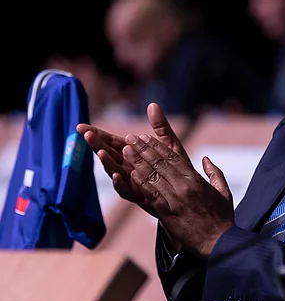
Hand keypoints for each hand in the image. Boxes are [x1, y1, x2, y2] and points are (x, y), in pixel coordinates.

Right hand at [76, 103, 190, 217]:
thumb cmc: (175, 168)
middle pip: (109, 155)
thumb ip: (160, 126)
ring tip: (101, 152)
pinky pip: (127, 191)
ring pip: (115, 171)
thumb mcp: (169, 145)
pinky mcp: (139, 196)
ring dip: (107, 163)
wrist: (187, 195)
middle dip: (97, 145)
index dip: (98, 134)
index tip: (82, 126)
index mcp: (133, 154)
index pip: (112, 142)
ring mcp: (132, 182)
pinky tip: (117, 176)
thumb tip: (153, 104)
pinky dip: (121, 184)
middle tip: (86, 134)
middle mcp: (129, 167)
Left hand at [123, 132, 233, 258]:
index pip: (173, 157)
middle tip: (130, 138)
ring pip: (153, 176)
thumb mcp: (224, 192)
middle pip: (160, 163)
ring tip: (125, 151)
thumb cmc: (222, 218)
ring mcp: (175, 200)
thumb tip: (206, 159)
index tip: (145, 137)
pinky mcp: (168, 214)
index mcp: (196, 180)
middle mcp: (184, 187)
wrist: (220, 242)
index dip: (157, 146)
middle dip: (143, 149)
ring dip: (137, 162)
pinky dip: (141, 184)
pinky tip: (130, 174)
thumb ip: (215, 173)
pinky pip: (152, 196)